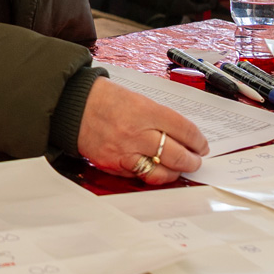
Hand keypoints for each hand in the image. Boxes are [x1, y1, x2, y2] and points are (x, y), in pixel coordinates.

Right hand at [75, 77, 207, 184]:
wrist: (71, 105)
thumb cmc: (103, 97)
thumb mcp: (137, 99)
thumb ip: (159, 116)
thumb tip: (181, 134)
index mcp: (146, 111)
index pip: (184, 130)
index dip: (198, 141)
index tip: (202, 145)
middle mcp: (137, 133)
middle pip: (178, 155)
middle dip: (192, 161)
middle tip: (195, 160)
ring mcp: (125, 151)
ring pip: (161, 172)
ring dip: (175, 173)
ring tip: (178, 169)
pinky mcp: (113, 164)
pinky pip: (139, 176)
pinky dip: (151, 174)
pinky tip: (156, 170)